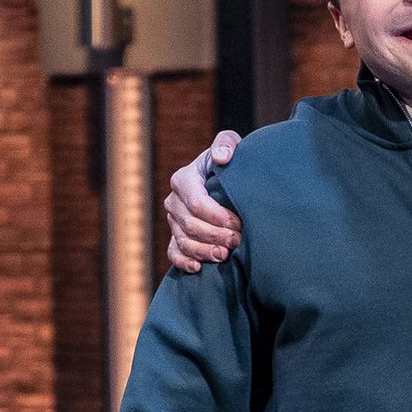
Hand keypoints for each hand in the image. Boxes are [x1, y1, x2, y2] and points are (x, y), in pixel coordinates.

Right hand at [165, 130, 243, 272]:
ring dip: (204, 251)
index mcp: (184, 179)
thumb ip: (226, 144)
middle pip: (191, 225)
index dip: (217, 216)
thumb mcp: (230, 144)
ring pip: (184, 241)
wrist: (227, 176)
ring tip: (225, 255)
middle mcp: (174, 201)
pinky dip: (184, 262)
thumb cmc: (230, 159)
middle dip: (215, 235)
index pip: (197, 203)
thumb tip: (221, 157)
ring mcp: (173, 220)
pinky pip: (174, 252)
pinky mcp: (176, 235)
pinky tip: (199, 268)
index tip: (238, 223)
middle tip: (237, 241)